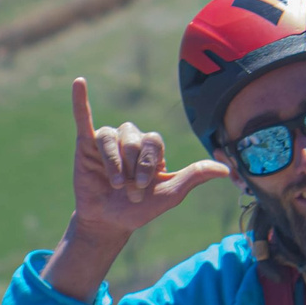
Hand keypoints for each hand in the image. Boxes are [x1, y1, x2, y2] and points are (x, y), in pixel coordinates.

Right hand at [44, 79, 228, 300]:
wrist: (110, 222)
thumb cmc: (141, 208)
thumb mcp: (170, 193)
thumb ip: (194, 176)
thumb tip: (226, 168)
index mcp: (152, 147)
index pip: (154, 141)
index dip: (149, 164)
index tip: (145, 187)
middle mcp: (131, 139)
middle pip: (133, 139)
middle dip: (132, 168)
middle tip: (128, 190)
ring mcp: (108, 141)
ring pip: (111, 137)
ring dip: (114, 162)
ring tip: (115, 183)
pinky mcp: (86, 144)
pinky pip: (84, 118)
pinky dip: (80, 100)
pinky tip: (79, 82)